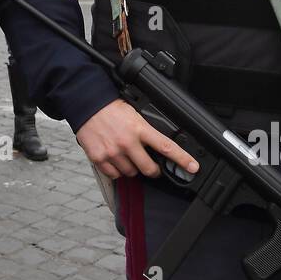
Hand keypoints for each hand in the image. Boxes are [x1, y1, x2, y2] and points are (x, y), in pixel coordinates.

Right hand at [76, 100, 198, 180]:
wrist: (87, 104)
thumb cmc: (111, 108)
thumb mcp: (135, 114)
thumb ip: (145, 131)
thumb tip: (158, 147)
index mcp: (139, 128)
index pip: (166, 146)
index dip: (182, 159)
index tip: (193, 167)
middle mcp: (127, 142)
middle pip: (149, 169)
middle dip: (154, 170)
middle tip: (153, 167)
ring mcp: (113, 152)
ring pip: (131, 173)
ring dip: (133, 168)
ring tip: (127, 156)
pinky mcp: (99, 158)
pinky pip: (115, 175)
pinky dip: (117, 171)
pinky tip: (115, 159)